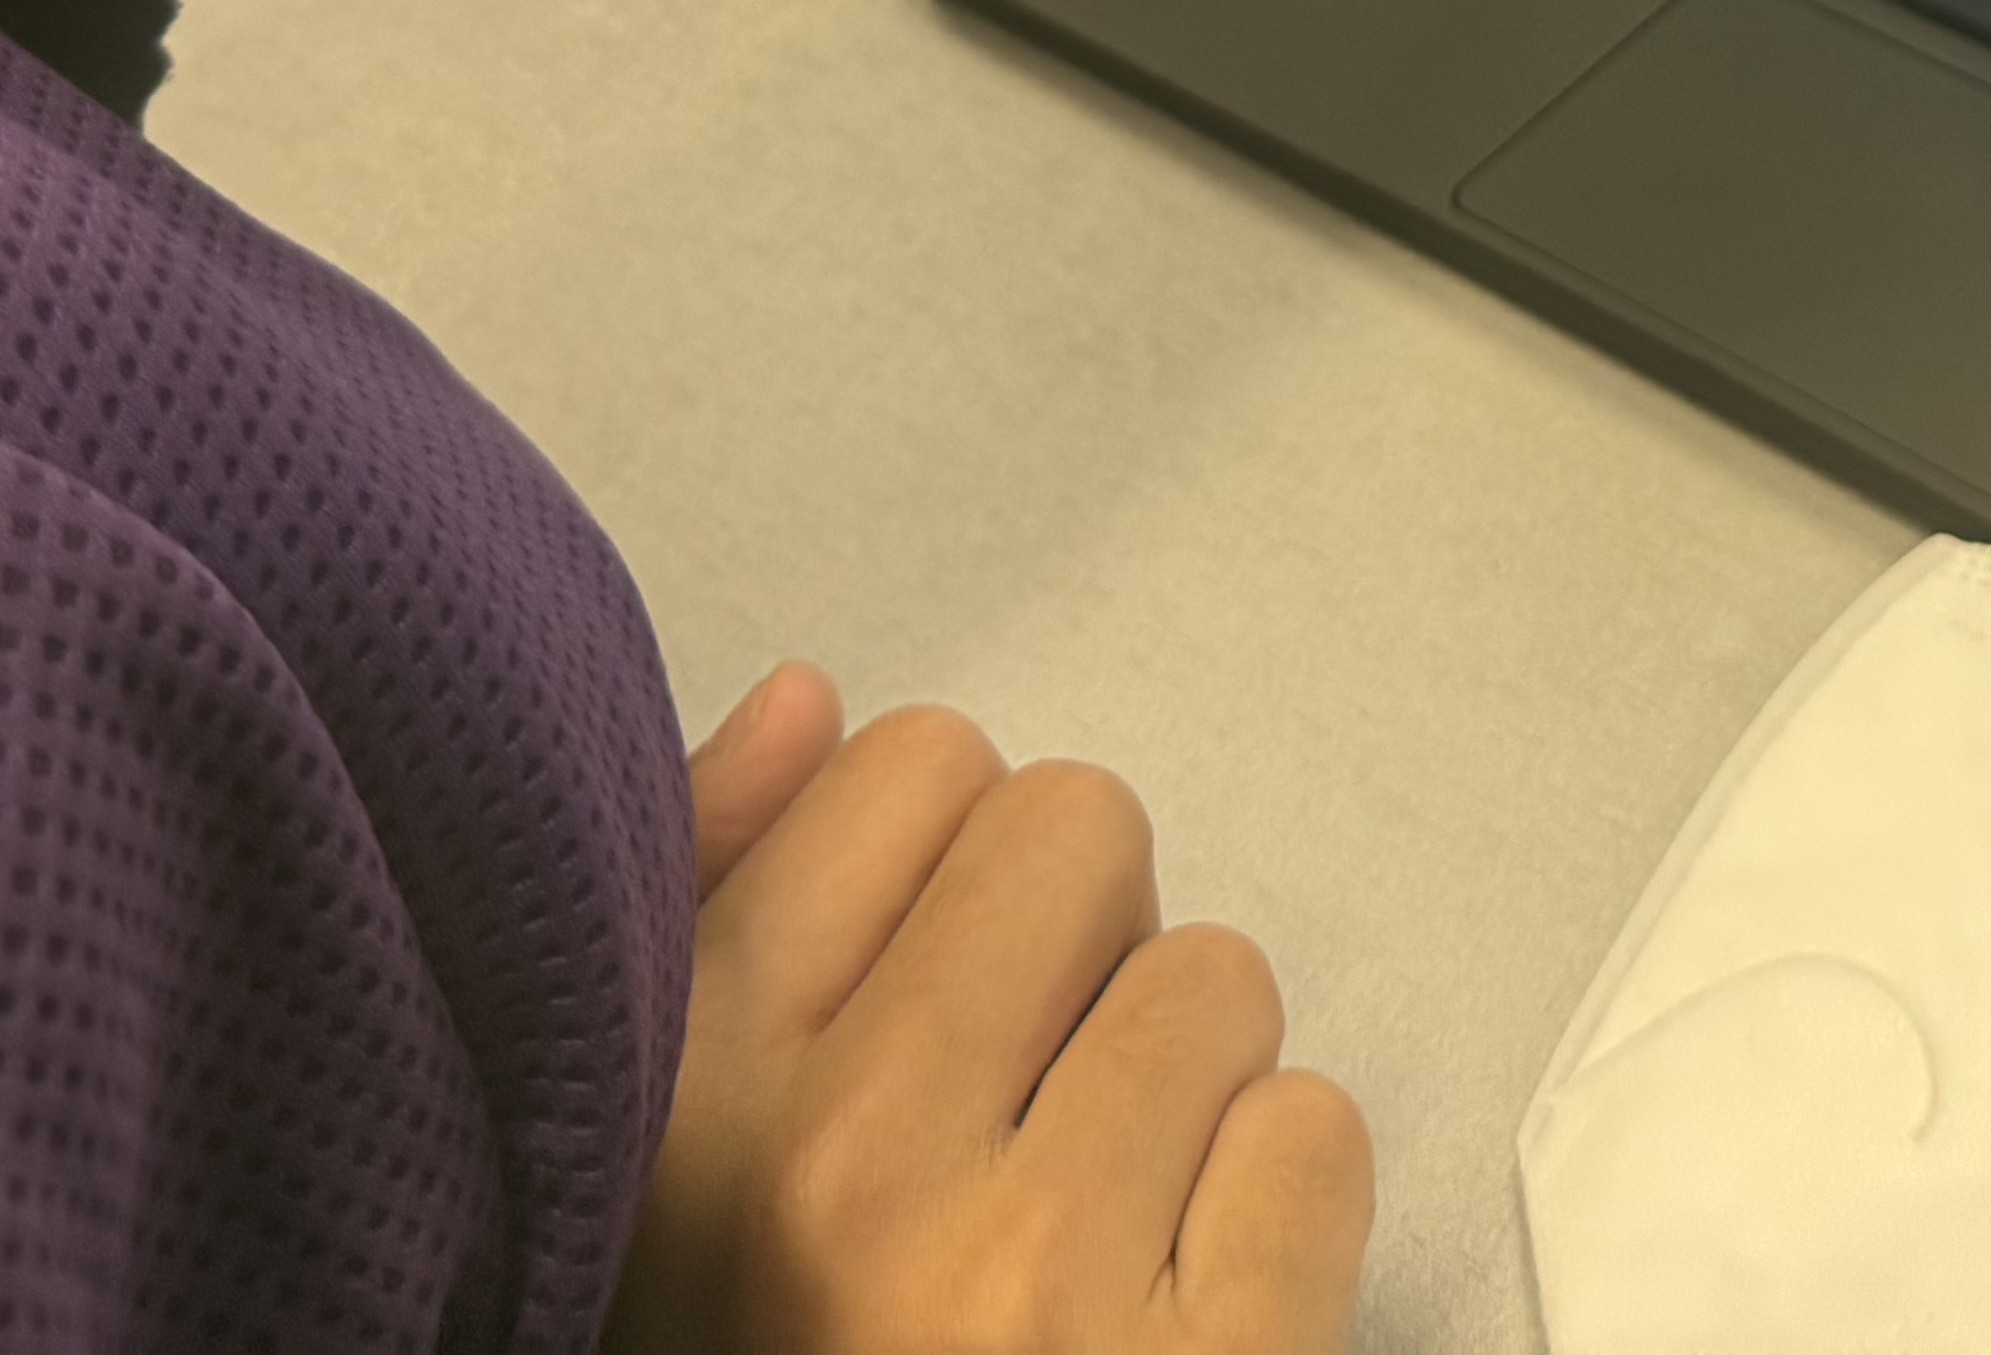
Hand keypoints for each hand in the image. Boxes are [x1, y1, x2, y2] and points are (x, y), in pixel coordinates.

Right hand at [617, 676, 1370, 1354]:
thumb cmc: (799, 1351)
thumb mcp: (674, 1178)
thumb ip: (715, 916)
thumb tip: (814, 700)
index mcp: (687, 1102)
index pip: (908, 763)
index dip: (951, 877)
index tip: (929, 1016)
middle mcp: (841, 1165)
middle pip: (1079, 829)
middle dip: (1082, 959)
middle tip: (1030, 1126)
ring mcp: (1029, 1276)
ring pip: (1216, 979)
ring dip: (1188, 1101)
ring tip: (1097, 1243)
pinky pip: (1317, 1130)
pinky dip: (1283, 1221)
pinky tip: (1185, 1319)